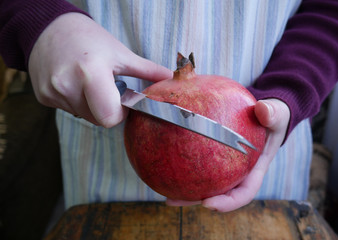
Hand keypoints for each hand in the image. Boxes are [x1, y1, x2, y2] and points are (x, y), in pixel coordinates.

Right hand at [28, 13, 172, 126]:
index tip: (122, 100)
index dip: (120, 113)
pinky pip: (69, 109)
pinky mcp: (43, 96)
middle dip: (107, 108)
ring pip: (84, 116)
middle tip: (107, 87)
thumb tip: (171, 79)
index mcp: (90, 73)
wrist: (50, 28)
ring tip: (90, 82)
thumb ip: (147, 70)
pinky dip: (77, 101)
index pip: (109, 117)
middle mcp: (67, 85)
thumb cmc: (89, 39)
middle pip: (97, 119)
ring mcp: (52, 92)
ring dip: (92, 105)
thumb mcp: (120, 53)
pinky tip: (75, 82)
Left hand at [166, 98, 289, 211]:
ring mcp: (227, 167)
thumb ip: (273, 113)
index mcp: (255, 169)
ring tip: (163, 192)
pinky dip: (185, 167)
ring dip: (185, 189)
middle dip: (196, 200)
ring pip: (206, 183)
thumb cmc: (273, 117)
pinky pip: (200, 165)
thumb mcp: (276, 115)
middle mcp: (239, 172)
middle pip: (218, 194)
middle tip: (172, 200)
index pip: (243, 192)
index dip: (227, 202)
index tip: (207, 204)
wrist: (265, 114)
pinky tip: (166, 163)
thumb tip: (263, 110)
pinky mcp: (217, 157)